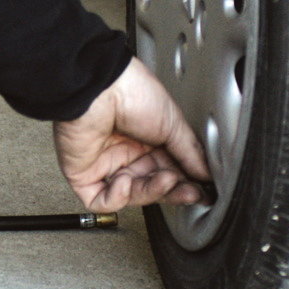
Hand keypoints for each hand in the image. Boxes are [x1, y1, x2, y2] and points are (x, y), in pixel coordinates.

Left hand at [53, 59, 211, 210]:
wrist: (100, 88)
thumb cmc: (132, 91)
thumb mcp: (173, 123)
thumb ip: (190, 153)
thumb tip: (205, 174)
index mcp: (146, 139)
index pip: (168, 171)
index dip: (184, 183)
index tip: (202, 191)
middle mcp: (125, 151)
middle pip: (151, 186)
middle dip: (172, 191)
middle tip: (190, 191)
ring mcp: (104, 163)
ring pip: (130, 195)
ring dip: (151, 192)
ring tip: (165, 180)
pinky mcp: (82, 174)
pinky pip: (101, 200)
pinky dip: (117, 198)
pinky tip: (125, 183)